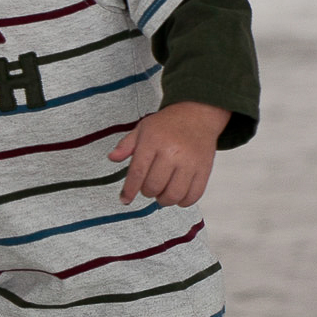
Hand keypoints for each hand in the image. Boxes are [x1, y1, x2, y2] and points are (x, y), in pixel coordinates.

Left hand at [108, 102, 230, 207]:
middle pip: (153, 186)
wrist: (197, 114)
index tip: (125, 199)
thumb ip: (126, 145)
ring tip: (162, 193)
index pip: (137, 172)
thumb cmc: (168, 123)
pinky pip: (193, 195)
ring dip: (164, 200)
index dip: (129, 190)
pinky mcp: (204, 169)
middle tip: (149, 187)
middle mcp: (171, 152)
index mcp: (153, 141)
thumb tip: (112, 158)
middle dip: (147, 192)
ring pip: (173, 195)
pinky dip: (183, 202)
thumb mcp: (143, 128)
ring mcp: (189, 162)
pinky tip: (178, 195)